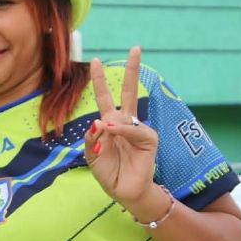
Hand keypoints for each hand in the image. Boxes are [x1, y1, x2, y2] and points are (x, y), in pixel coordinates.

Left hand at [83, 48, 159, 209]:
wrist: (124, 191)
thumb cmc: (109, 173)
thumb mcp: (92, 155)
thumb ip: (92, 138)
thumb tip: (99, 122)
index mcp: (110, 124)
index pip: (106, 97)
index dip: (101, 81)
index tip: (97, 61)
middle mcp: (126, 123)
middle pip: (129, 92)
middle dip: (132, 71)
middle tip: (136, 48)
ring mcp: (139, 130)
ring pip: (122, 118)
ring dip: (110, 129)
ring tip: (105, 141)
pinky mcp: (149, 140)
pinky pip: (133, 131)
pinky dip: (122, 132)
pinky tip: (114, 131)